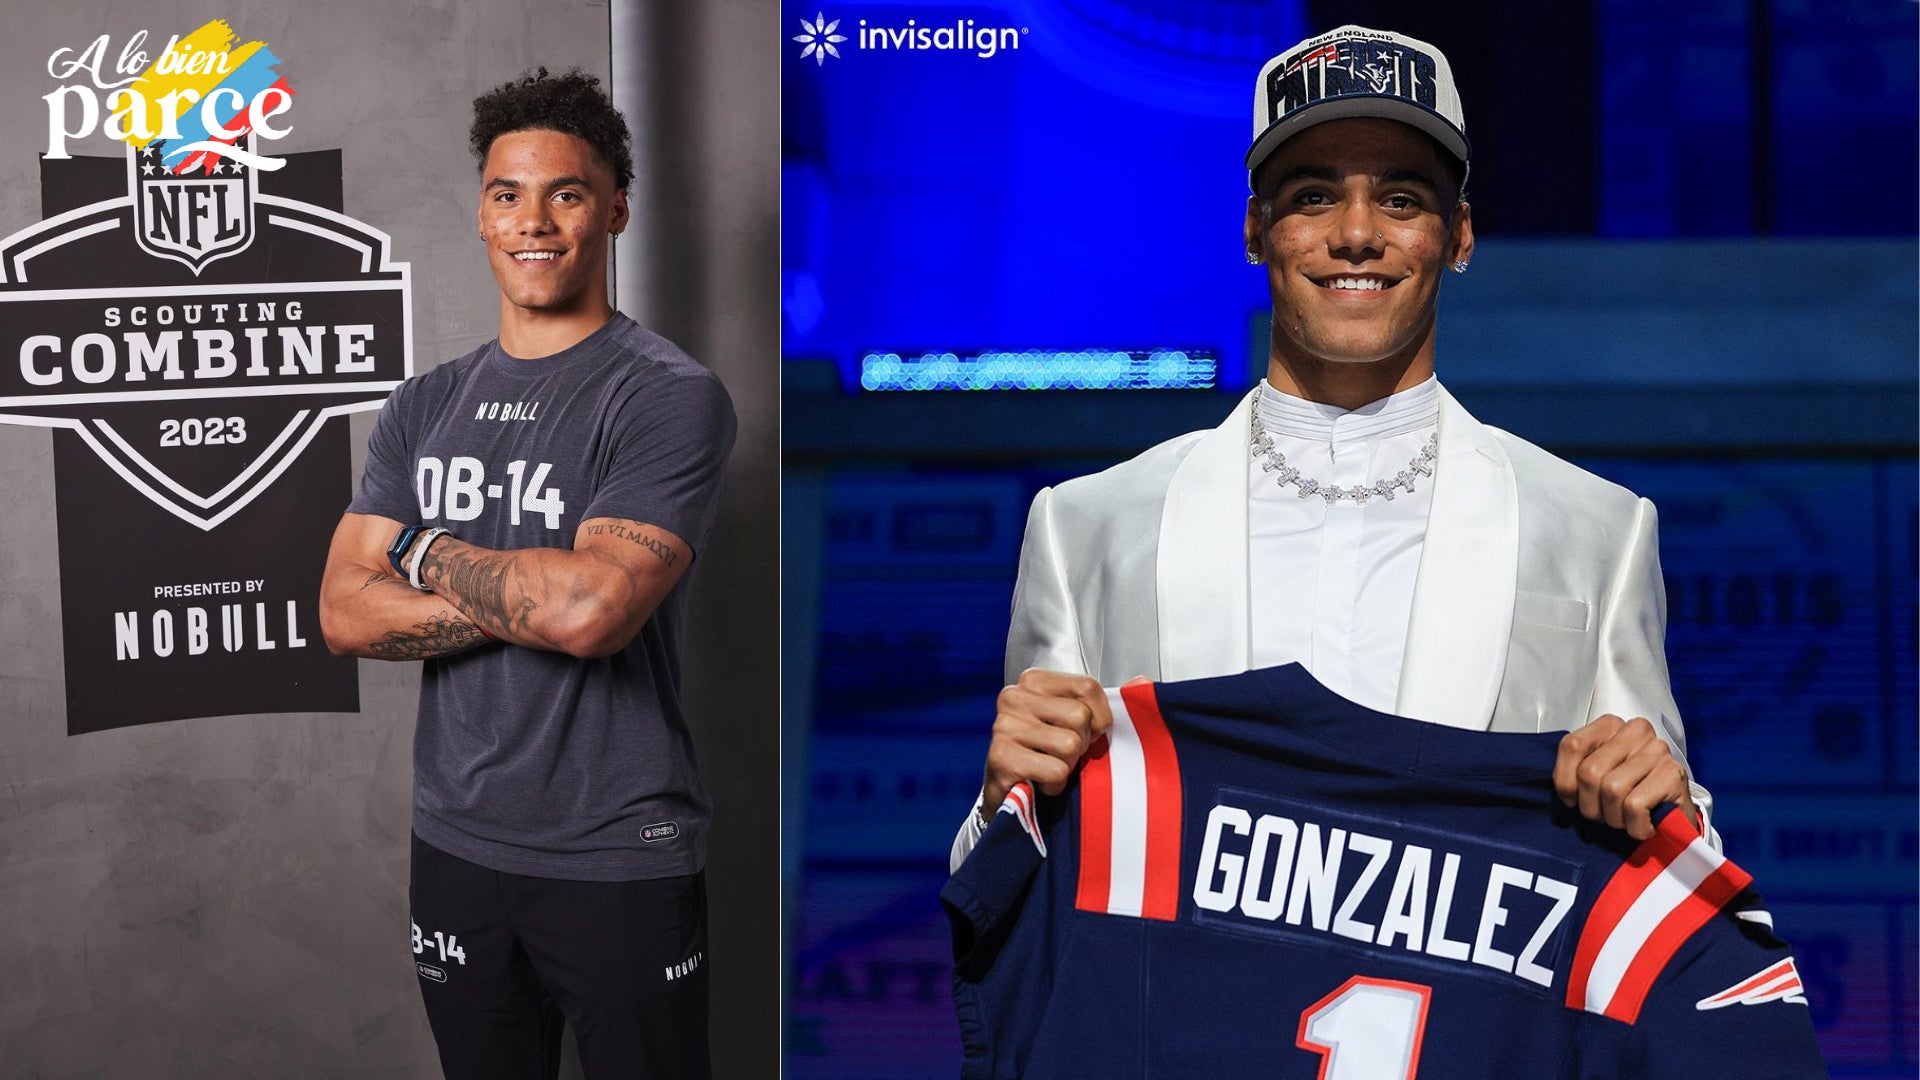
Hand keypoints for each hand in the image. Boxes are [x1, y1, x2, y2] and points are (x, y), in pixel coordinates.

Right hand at [981, 669, 1115, 816]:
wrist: (1011, 793)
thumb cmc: (1047, 753)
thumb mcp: (1075, 722)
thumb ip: (1107, 702)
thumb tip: (1142, 682)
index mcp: (1034, 681)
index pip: (1087, 687)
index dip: (1100, 716)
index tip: (1088, 732)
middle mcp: (1014, 697)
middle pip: (1080, 716)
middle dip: (1082, 744)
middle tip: (1063, 754)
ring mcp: (1004, 727)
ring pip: (1069, 745)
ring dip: (1068, 766)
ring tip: (1052, 766)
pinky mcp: (1001, 758)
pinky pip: (1055, 771)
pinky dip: (1055, 784)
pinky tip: (1041, 781)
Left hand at [1553, 714, 1699, 839]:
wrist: (1673, 817)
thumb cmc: (1629, 794)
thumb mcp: (1596, 777)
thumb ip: (1576, 771)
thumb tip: (1564, 790)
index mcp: (1610, 725)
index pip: (1573, 746)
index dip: (1567, 782)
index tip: (1575, 799)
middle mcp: (1635, 732)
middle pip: (1590, 772)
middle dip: (1591, 806)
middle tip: (1606, 815)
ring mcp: (1657, 751)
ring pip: (1612, 790)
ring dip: (1614, 818)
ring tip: (1626, 819)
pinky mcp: (1673, 774)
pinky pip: (1635, 806)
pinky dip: (1634, 826)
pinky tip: (1643, 825)